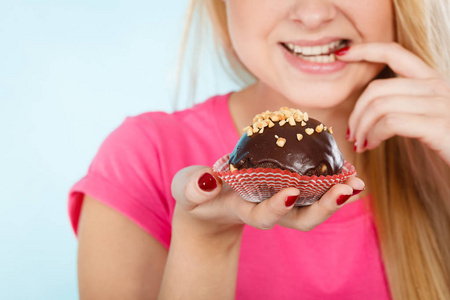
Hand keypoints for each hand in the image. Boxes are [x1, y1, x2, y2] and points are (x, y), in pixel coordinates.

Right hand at [171, 165, 364, 233]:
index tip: (292, 193)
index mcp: (243, 210)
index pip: (262, 215)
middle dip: (324, 208)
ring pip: (312, 208)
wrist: (208, 205)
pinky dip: (332, 185)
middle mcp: (266, 210)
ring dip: (336, 197)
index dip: (277, 207)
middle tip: (346, 190)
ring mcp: (278, 203)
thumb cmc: (197, 196)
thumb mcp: (187, 191)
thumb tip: (207, 181)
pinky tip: (351, 174)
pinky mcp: (286, 192)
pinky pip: (313, 192)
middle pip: (299, 220)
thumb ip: (192, 188)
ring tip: (358, 183)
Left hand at [338, 42, 449, 165]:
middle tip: (352, 134)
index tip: (342, 54)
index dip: (366, 50)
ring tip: (361, 143)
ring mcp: (440, 105)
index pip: (395, 53)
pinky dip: (373, 134)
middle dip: (356, 113)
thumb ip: (402, 104)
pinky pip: (390, 122)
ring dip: (362, 127)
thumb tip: (366, 108)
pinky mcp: (438, 125)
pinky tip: (371, 145)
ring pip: (380, 105)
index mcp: (432, 81)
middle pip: (378, 88)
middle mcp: (438, 86)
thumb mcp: (425, 116)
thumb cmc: (447, 143)